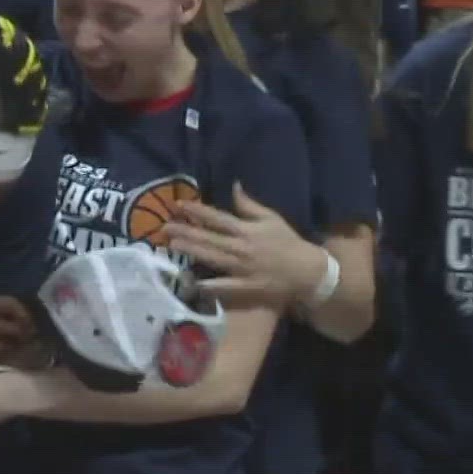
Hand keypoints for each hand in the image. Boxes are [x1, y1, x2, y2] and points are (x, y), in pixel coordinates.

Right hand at [0, 295, 35, 368]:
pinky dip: (4, 359)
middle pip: (13, 326)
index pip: (11, 304)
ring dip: (14, 349)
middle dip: (23, 335)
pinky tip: (3, 357)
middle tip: (25, 340)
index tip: (28, 323)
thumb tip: (25, 319)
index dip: (25, 314)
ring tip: (15, 349)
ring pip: (6, 345)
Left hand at [161, 183, 319, 307]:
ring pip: (213, 258)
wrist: (307, 271)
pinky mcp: (246, 287)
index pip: (218, 218)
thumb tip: (233, 186)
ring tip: (173, 244)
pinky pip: (225, 286)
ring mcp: (243, 268)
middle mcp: (242, 248)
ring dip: (193, 251)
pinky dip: (210, 285)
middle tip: (165, 227)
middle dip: (187, 231)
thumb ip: (249, 205)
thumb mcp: (271, 218)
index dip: (198, 211)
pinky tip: (193, 282)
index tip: (180, 205)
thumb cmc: (287, 242)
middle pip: (210, 238)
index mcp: (248, 230)